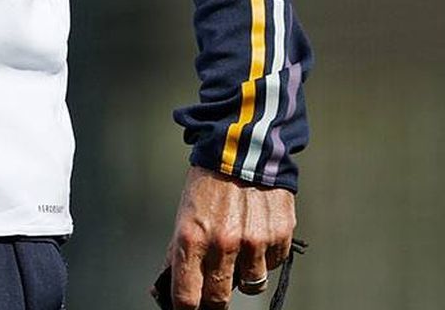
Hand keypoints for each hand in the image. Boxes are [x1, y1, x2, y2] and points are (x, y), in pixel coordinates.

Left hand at [158, 166, 295, 308]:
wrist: (242, 150)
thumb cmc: (209, 183)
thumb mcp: (183, 214)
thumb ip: (177, 253)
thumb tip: (165, 287)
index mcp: (192, 238)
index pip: (187, 296)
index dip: (186, 307)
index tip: (189, 306)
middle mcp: (223, 244)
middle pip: (219, 299)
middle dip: (215, 297)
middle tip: (215, 286)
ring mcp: (254, 242)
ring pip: (250, 285)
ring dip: (244, 276)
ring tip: (240, 253)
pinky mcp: (279, 236)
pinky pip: (272, 265)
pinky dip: (265, 258)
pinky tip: (258, 236)